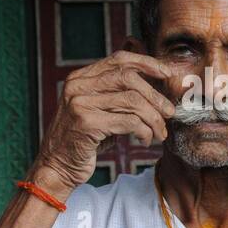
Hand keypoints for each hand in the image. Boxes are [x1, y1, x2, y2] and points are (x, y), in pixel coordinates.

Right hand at [29, 51, 174, 198]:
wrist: (57, 167)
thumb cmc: (84, 140)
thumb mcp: (99, 111)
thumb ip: (118, 93)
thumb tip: (154, 76)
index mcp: (80, 78)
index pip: (119, 59)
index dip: (147, 63)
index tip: (167, 73)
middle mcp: (77, 86)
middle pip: (129, 78)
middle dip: (155, 96)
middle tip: (169, 112)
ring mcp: (80, 103)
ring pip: (132, 101)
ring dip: (153, 118)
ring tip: (160, 132)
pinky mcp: (86, 123)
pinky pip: (129, 122)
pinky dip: (144, 131)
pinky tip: (145, 140)